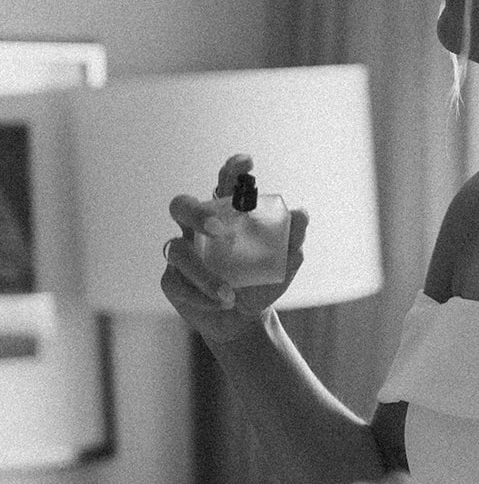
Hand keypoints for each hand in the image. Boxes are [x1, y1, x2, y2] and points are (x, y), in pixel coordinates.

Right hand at [161, 153, 308, 343]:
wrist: (244, 321)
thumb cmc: (261, 283)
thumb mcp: (283, 264)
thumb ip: (292, 238)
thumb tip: (301, 213)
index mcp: (226, 216)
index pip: (224, 185)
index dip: (231, 170)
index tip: (247, 162)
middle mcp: (198, 228)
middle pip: (181, 205)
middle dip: (196, 212)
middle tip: (217, 228)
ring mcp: (182, 253)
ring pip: (178, 250)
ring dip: (204, 273)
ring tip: (230, 295)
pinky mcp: (171, 280)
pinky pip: (177, 282)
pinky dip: (201, 295)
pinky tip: (221, 304)